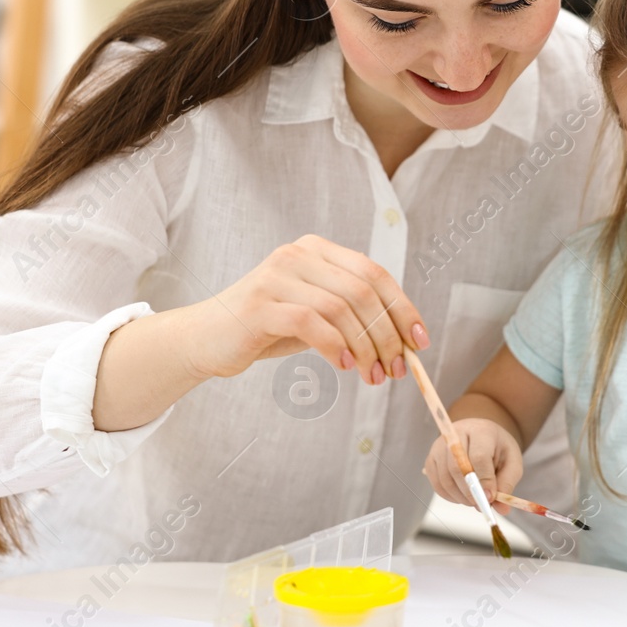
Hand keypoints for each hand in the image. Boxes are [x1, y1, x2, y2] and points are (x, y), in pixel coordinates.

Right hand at [186, 234, 427, 385]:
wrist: (205, 339)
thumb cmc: (266, 329)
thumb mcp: (316, 316)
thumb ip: (352, 317)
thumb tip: (404, 342)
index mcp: (316, 250)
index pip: (374, 273)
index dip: (403, 308)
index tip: (420, 342)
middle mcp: (297, 255)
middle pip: (363, 292)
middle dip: (387, 335)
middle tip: (397, 369)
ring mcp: (276, 276)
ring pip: (341, 309)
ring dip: (365, 348)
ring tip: (372, 376)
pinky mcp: (259, 304)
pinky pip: (311, 323)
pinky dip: (335, 347)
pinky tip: (344, 367)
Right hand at [422, 418, 521, 514]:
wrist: (482, 437)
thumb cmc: (498, 450)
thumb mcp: (512, 463)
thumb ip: (507, 484)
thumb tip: (501, 509)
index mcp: (481, 431)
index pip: (478, 457)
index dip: (484, 481)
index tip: (490, 498)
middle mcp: (456, 434)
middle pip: (457, 467)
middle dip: (470, 492)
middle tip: (481, 505)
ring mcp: (439, 446)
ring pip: (445, 478)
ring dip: (460, 496)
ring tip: (474, 500)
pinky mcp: (431, 458)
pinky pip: (437, 483)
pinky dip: (449, 496)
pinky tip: (462, 496)